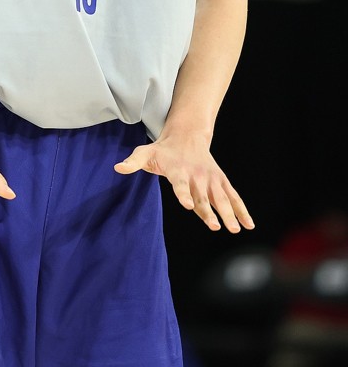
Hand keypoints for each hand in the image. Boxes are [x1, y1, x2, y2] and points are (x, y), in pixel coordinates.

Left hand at [114, 135, 253, 232]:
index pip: (180, 185)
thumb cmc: (162, 150)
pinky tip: (249, 224)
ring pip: (221, 198)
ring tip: (236, 229)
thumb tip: (117, 167)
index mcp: (178, 171)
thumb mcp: (145, 153)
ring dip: (229, 213)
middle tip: (216, 226)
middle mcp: (197, 176)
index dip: (183, 194)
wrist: (185, 136)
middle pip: (203, 196)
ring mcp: (211, 179)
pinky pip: (233, 196)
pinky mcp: (221, 181)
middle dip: (210, 211)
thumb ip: (132, 162)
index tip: (187, 205)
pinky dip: (242, 209)